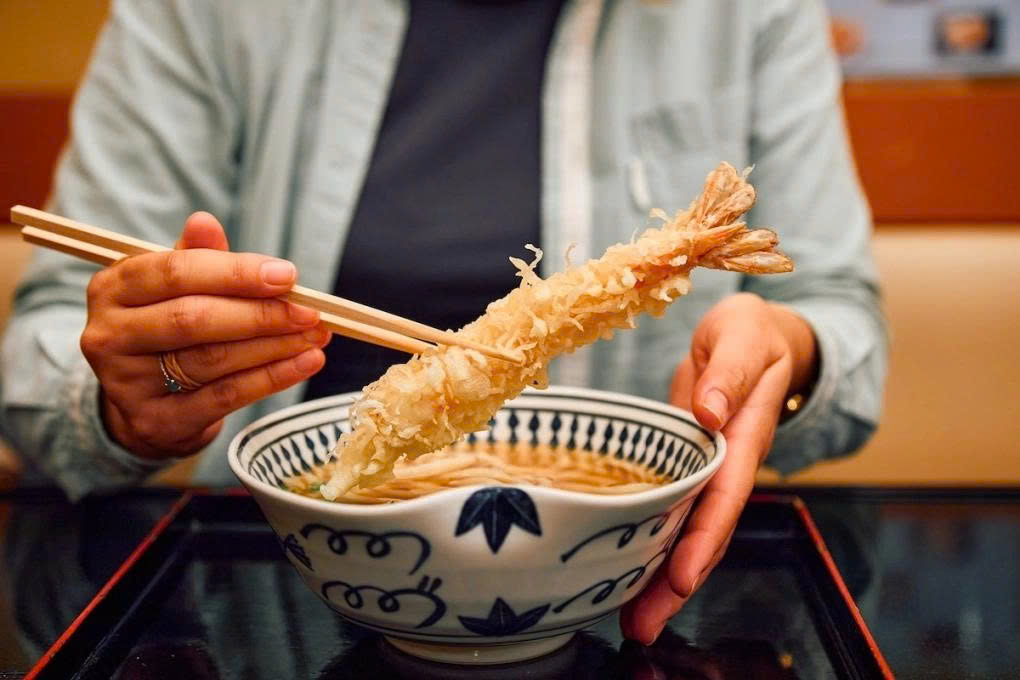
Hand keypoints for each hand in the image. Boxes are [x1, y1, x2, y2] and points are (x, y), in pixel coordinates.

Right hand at [80, 212, 330, 459]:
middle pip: (193, 319)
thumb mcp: (175, 288)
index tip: (288, 275)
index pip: (175, 273)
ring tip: (316, 336)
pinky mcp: (155, 421)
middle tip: (310, 312)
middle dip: (261, 314)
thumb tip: (205, 222)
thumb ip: (196, 257)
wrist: (145, 404)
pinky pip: (224, 397)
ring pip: (212, 360)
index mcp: (113, 288)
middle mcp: (110, 334)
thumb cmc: (168, 329)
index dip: (236, 273)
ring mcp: (127, 383)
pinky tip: (305, 364)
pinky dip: (271, 378)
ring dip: (274, 346)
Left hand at [620, 292, 816, 643]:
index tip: (680, 575)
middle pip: (704, 532)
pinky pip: (668, 511)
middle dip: (676, 582)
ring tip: (628, 620)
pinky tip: (623, 571)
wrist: (750, 335)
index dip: (704, 538)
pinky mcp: (680, 465)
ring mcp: (702, 469)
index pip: (725, 496)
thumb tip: (710, 411)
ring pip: (685, 531)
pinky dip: (649, 543)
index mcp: (744, 435)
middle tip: (641, 626)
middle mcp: (724, 463)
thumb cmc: (749, 332)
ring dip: (658, 577)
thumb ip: (730, 371)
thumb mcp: (743, 335)